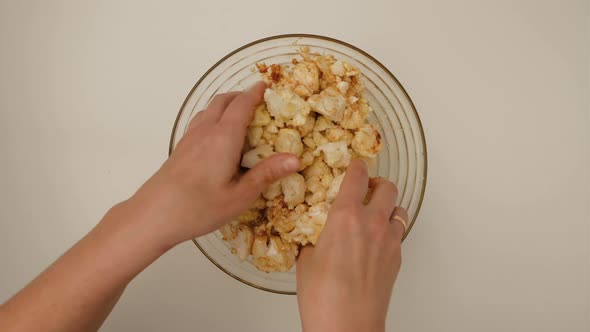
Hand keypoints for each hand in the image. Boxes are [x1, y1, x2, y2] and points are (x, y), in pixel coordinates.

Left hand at [127, 82, 299, 246]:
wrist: (153, 215)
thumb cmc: (199, 207)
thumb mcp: (240, 196)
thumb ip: (266, 174)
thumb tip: (296, 159)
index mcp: (224, 137)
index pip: (242, 104)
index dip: (255, 93)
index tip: (267, 85)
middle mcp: (206, 131)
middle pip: (223, 101)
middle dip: (241, 95)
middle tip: (257, 100)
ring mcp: (189, 138)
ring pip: (208, 109)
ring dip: (225, 104)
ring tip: (239, 114)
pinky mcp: (180, 148)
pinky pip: (199, 121)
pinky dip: (213, 116)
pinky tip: (216, 135)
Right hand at [296, 160, 407, 331]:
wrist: (346, 326)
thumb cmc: (323, 297)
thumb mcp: (307, 259)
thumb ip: (315, 237)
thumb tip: (316, 234)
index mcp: (345, 216)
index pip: (357, 176)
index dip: (356, 166)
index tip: (354, 165)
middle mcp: (372, 222)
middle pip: (387, 186)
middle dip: (376, 182)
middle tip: (365, 187)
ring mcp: (389, 240)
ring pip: (399, 209)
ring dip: (387, 206)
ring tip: (374, 214)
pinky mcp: (397, 258)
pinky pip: (398, 233)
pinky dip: (389, 230)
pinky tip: (375, 241)